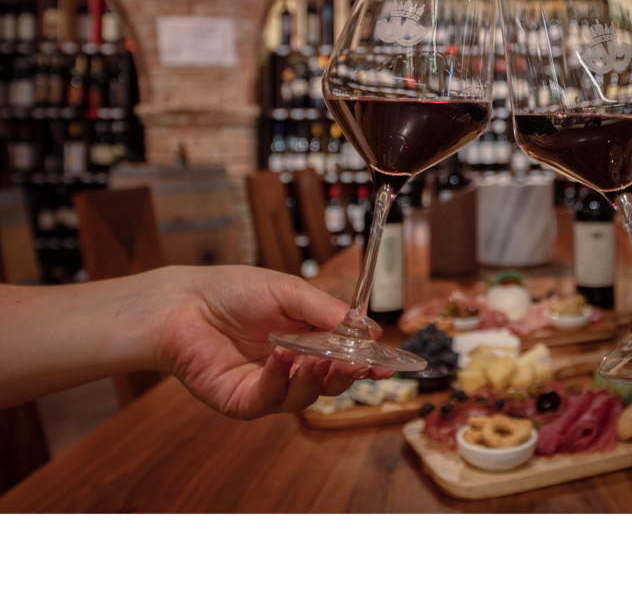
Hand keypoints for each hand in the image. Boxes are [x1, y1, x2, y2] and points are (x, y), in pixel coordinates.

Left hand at [152, 267, 392, 420]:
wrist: (184, 302)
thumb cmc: (234, 291)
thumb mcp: (290, 292)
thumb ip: (327, 312)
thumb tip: (369, 331)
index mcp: (309, 341)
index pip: (345, 358)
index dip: (367, 364)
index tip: (386, 364)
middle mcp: (292, 368)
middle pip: (331, 384)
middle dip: (347, 375)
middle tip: (357, 364)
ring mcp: (268, 387)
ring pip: (305, 397)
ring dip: (315, 378)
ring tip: (316, 359)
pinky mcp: (242, 401)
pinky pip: (270, 399)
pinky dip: (280, 380)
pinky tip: (282, 357)